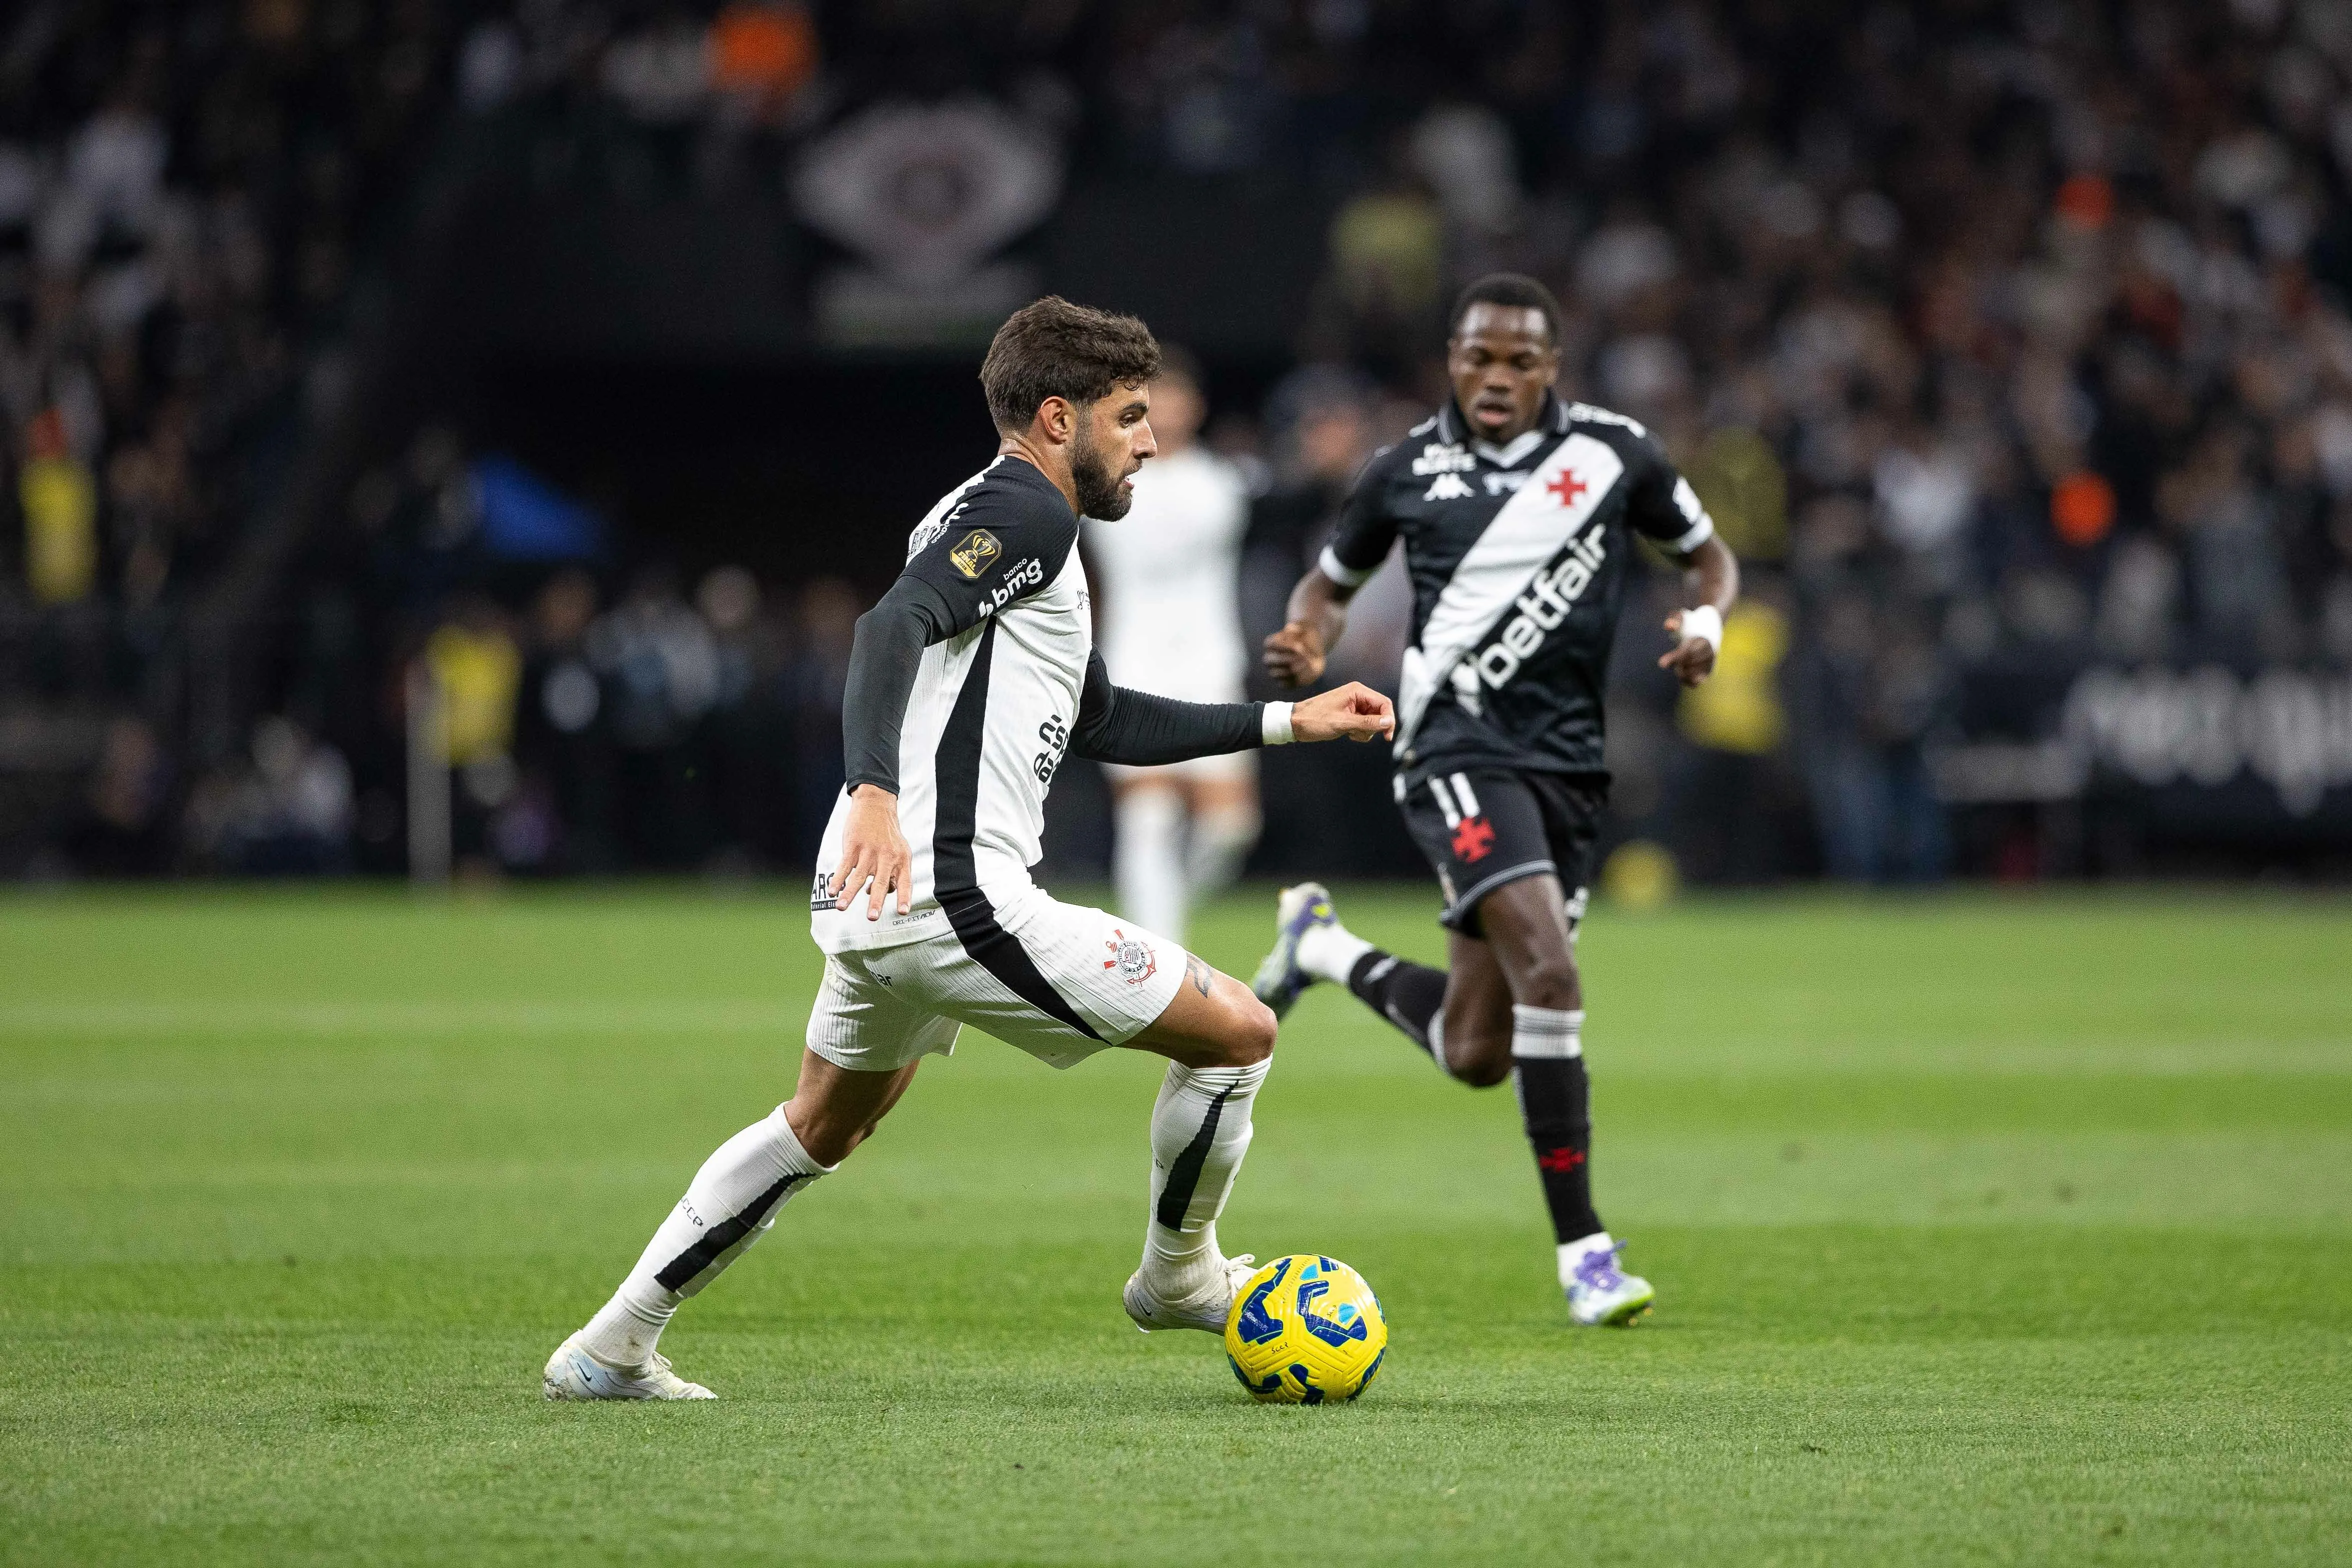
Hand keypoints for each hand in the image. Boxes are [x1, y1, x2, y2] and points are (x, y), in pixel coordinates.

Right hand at [829, 785, 911, 920]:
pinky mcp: (853, 846)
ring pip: (858, 876)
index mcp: (901, 860)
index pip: (905, 882)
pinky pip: (844, 866)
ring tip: (841, 908)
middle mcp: (886, 857)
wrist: (876, 806)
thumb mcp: (899, 851)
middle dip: (875, 901)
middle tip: (871, 917)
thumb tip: (872, 894)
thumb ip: (892, 874)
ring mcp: (869, 851)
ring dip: (849, 893)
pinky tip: (832, 890)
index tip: (903, 912)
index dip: (904, 897)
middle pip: (881, 882)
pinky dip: (837, 879)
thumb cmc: (888, 835)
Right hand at [1262, 620, 1326, 687]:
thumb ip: (1297, 628)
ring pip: (1276, 674)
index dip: (1284, 646)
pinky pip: (1285, 685)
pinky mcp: (1285, 682)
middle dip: (1286, 658)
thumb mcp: (1304, 628)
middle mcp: (1270, 658)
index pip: (1270, 644)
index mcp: (1271, 644)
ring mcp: (1276, 671)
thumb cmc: (1306, 637)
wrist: (1313, 649)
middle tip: (1302, 656)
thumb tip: (1290, 629)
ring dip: (1291, 669)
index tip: (1299, 645)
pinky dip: (1296, 680)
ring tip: (1306, 664)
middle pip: (1269, 660)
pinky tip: (1307, 673)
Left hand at [1290, 682, 1394, 742]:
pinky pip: (1364, 725)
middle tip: (1358, 734)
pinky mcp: (1350, 714)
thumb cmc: (1315, 720)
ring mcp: (1354, 705)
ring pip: (1373, 721)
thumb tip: (1388, 722)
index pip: (1384, 703)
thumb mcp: (1343, 723)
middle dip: (1373, 727)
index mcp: (1357, 691)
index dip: (1389, 720)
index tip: (1387, 736)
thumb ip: (1367, 722)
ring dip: (1365, 731)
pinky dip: (1359, 732)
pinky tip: (1346, 733)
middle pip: (1380, 713)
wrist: (1295, 723)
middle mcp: (1357, 696)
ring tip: (1349, 733)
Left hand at [1657, 611, 1717, 688]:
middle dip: (1677, 664)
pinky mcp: (1708, 672)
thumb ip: (1675, 619)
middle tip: (1667, 661)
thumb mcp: (1682, 616)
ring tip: (1677, 664)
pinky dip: (1685, 681)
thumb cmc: (1690, 623)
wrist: (1706, 629)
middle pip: (1690, 665)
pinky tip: (1680, 673)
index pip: (1688, 653)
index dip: (1675, 658)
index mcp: (1704, 640)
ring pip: (1692, 676)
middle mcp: (1711, 653)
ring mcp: (1711, 663)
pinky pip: (1695, 683)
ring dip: (1680, 672)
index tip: (1661, 663)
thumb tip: (1669, 626)